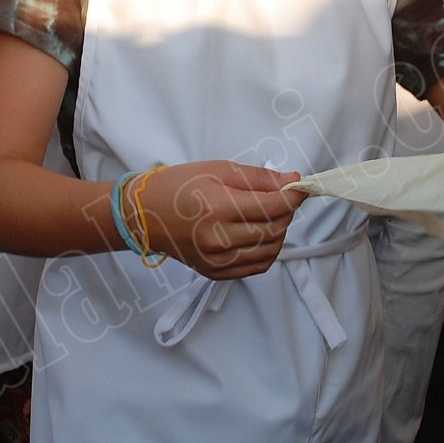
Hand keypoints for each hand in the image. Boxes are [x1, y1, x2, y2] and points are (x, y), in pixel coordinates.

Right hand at [136, 161, 303, 279]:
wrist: (143, 214)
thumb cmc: (178, 186)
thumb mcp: (218, 170)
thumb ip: (258, 178)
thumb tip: (292, 180)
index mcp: (218, 208)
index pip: (272, 206)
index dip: (293, 196)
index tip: (300, 187)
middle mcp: (218, 239)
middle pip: (274, 229)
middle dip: (287, 212)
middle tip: (282, 198)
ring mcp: (216, 260)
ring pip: (269, 250)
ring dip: (279, 231)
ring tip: (269, 215)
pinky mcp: (215, 272)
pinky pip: (256, 266)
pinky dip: (267, 250)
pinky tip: (260, 234)